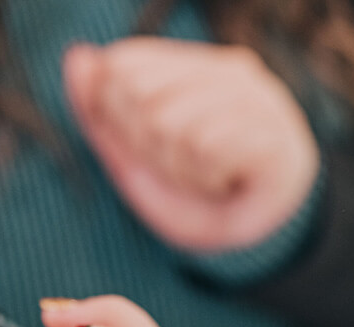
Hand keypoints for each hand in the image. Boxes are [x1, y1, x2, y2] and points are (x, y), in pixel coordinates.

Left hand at [63, 38, 319, 251]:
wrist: (259, 240)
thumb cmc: (197, 194)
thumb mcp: (134, 157)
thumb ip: (100, 110)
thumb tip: (79, 58)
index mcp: (194, 66)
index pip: (122, 67)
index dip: (119, 120)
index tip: (152, 148)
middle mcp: (230, 71)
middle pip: (142, 96)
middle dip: (149, 148)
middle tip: (182, 168)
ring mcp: (258, 100)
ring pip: (172, 123)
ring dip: (180, 168)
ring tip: (207, 178)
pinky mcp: (274, 133)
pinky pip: (207, 146)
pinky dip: (206, 177)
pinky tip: (228, 182)